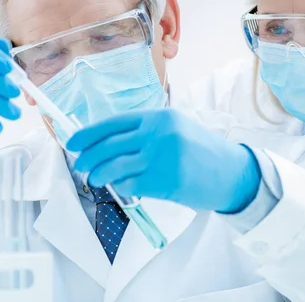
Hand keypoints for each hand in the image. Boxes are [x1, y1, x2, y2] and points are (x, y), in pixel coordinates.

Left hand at [67, 108, 261, 212]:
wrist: (231, 173)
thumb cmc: (202, 152)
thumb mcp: (177, 128)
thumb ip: (147, 131)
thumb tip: (107, 142)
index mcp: (160, 117)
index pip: (114, 123)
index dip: (88, 133)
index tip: (73, 143)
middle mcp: (158, 133)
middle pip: (108, 145)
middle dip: (87, 156)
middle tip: (80, 165)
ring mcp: (161, 157)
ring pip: (113, 166)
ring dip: (98, 174)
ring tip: (94, 179)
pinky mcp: (164, 181)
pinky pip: (129, 185)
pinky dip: (120, 188)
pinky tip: (120, 188)